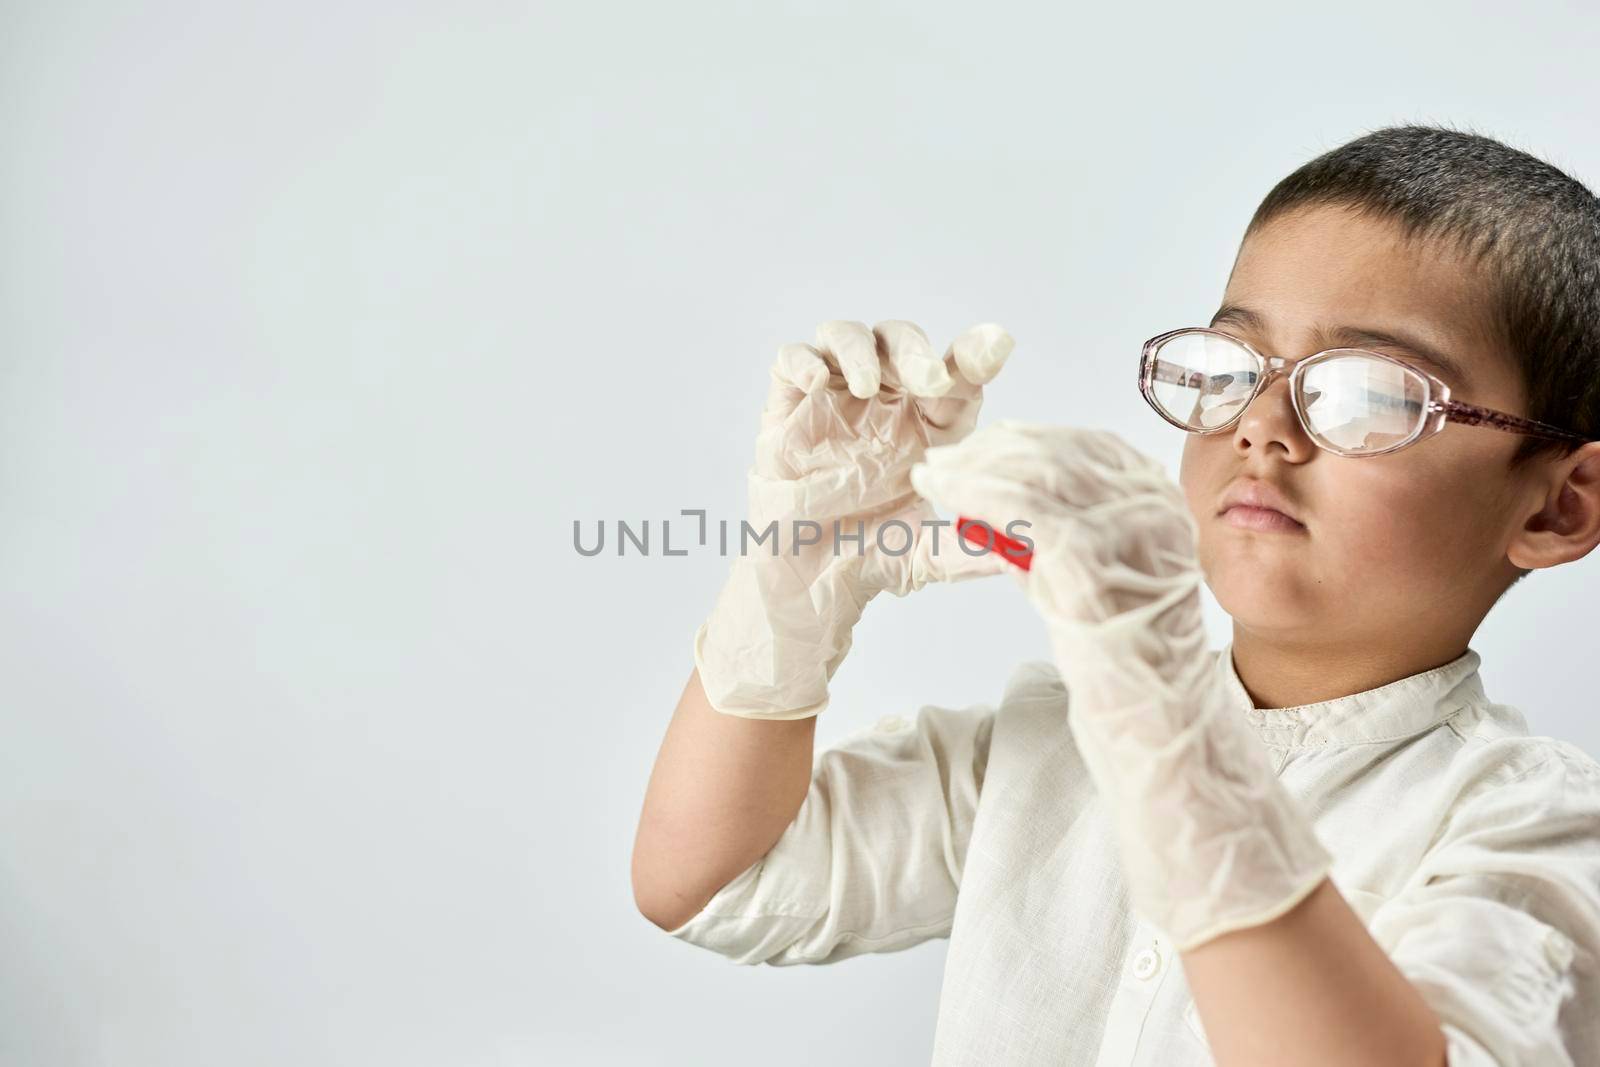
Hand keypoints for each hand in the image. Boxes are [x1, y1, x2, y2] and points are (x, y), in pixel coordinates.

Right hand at [694, 319, 1015, 719]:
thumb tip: (1021, 550)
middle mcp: (883, 402)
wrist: (805, 584)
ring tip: (870, 387)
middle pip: (902, 343)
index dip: (975, 354)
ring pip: (846, 337)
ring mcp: (832, 401)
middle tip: (929, 379)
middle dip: (917, 352)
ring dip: (862, 350)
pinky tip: (818, 385)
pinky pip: (790, 361)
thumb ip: (967, 549)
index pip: (955, 374)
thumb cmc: (868, 558)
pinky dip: (804, 362)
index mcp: (926, 424)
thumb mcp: (925, 555)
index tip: (996, 347)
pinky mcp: (787, 410)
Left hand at [910, 420, 1331, 950]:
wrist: (1171, 753)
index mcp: (1162, 513)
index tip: (972, 452)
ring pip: (1040, 477)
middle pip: (1060, 455)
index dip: (1022, 445)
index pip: (1085, 451)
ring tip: (931, 476)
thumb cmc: (1136, 689)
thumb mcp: (1099, 600)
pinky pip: (1030, 515)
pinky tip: (948, 497)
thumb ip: (1068, 554)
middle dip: (990, 453)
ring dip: (975, 471)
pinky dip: (981, 498)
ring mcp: (1132, 542)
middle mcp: (1156, 515)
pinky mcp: (1099, 575)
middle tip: (938, 461)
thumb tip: (1012, 524)